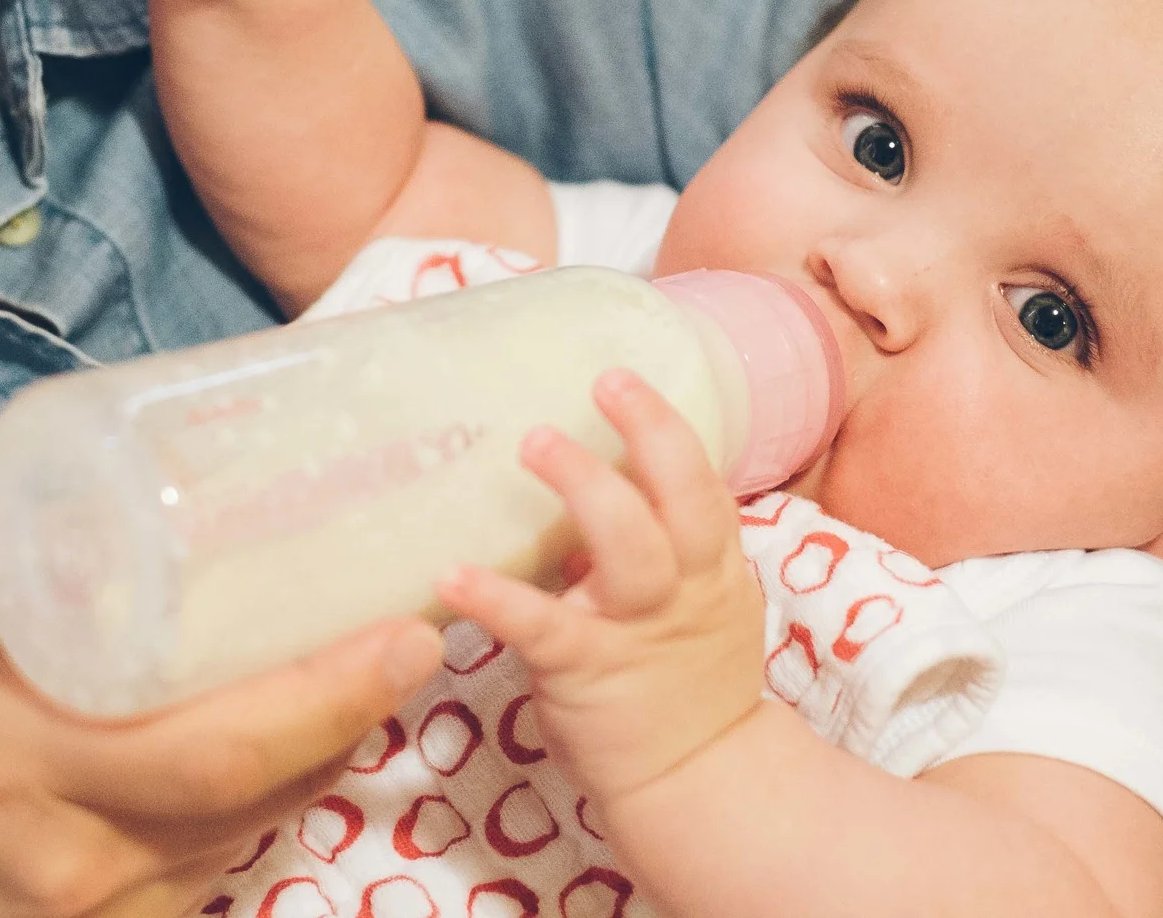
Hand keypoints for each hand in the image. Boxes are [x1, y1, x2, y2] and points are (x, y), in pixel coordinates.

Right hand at [0, 597, 441, 917]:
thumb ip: (44, 612)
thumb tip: (143, 538)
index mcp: (21, 760)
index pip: (221, 743)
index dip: (330, 693)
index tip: (403, 628)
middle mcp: (72, 854)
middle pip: (258, 792)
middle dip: (354, 714)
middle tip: (417, 635)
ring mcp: (87, 914)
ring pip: (245, 833)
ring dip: (318, 759)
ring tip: (368, 673)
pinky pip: (204, 871)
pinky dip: (256, 808)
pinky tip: (283, 750)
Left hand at [437, 369, 766, 808]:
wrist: (698, 783)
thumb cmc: (684, 683)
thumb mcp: (698, 604)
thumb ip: (659, 547)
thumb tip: (593, 481)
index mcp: (710, 566)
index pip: (701, 483)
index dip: (666, 428)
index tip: (625, 378)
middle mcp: (683, 587)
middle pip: (680, 497)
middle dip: (648, 433)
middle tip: (602, 384)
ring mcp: (638, 629)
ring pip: (628, 545)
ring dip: (584, 487)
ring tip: (534, 441)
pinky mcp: (589, 671)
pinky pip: (543, 626)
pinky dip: (496, 598)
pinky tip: (452, 575)